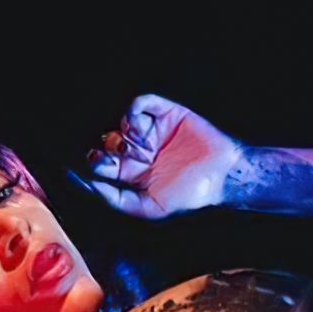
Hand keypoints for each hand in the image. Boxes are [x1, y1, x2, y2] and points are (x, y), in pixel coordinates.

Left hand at [78, 93, 241, 218]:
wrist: (221, 175)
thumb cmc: (189, 195)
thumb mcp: (150, 208)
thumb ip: (119, 201)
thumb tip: (91, 187)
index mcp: (133, 172)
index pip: (103, 165)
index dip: (95, 164)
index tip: (93, 166)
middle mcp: (139, 150)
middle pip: (108, 142)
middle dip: (108, 149)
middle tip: (121, 156)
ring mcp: (152, 131)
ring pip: (123, 123)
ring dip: (124, 133)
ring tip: (140, 144)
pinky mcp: (165, 113)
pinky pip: (142, 104)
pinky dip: (134, 111)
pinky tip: (139, 126)